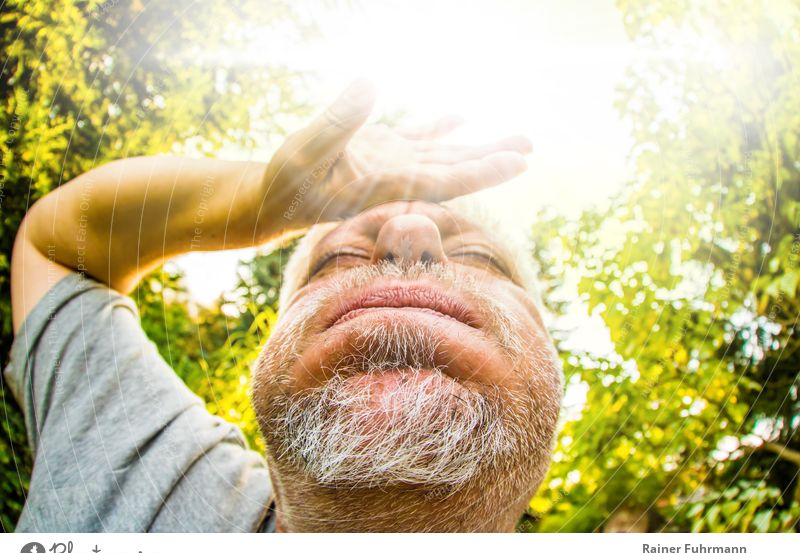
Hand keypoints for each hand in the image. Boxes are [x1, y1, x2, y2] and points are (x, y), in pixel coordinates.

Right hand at [260, 80, 531, 229]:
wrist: (275, 200)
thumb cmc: (285, 184)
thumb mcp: (303, 152)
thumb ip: (336, 122)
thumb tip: (370, 85)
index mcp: (386, 185)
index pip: (444, 181)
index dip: (482, 172)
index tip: (516, 163)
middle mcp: (397, 178)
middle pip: (454, 170)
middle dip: (492, 159)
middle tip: (529, 148)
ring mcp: (391, 165)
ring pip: (444, 155)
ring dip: (478, 147)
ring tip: (517, 139)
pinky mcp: (379, 152)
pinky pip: (417, 139)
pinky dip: (439, 128)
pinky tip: (460, 117)